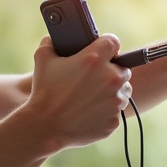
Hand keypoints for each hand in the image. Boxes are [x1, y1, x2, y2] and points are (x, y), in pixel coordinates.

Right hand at [25, 34, 131, 149]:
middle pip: (123, 67)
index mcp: (95, 59)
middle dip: (111, 70)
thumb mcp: (42, 59)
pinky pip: (116, 111)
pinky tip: (90, 111)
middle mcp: (110, 78)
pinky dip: (107, 110)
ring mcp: (115, 101)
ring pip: (124, 90)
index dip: (107, 45)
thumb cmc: (44, 91)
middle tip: (95, 77)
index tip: (102, 50)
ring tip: (94, 95)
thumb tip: (54, 39)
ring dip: (114, 90)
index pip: (113, 42)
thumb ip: (50, 43)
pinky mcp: (114, 120)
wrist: (44, 126)